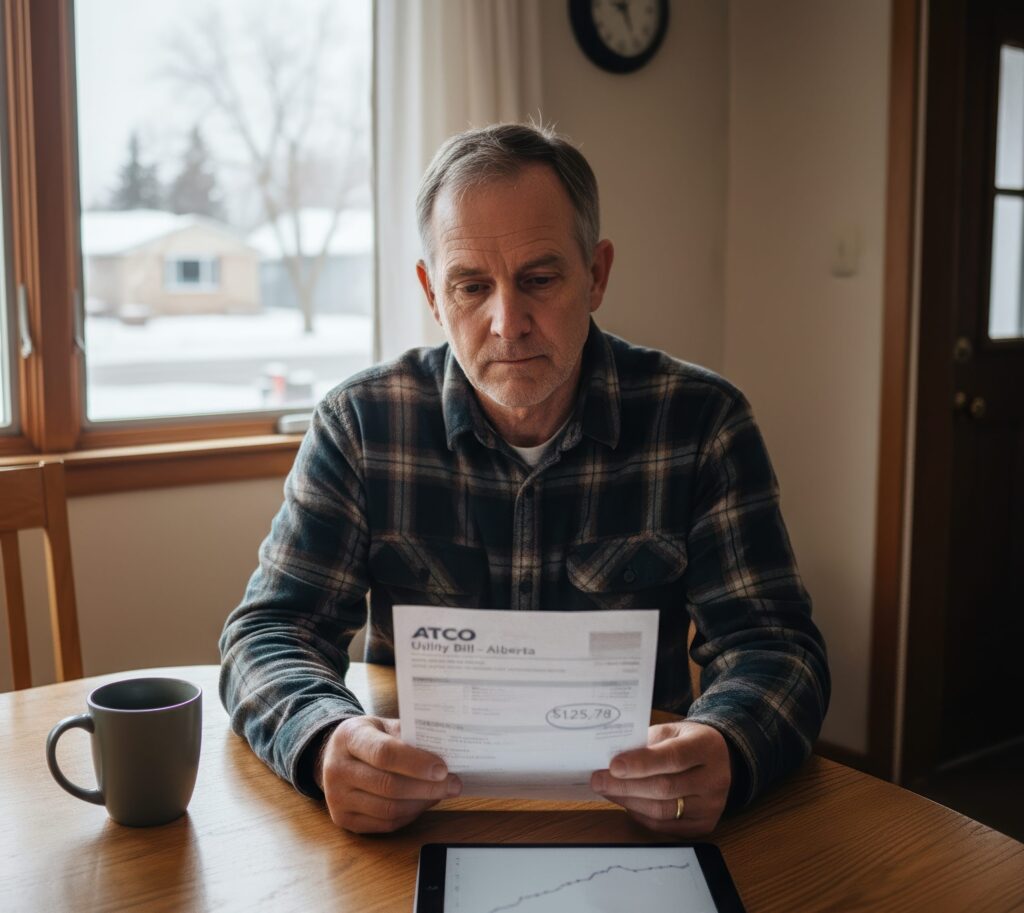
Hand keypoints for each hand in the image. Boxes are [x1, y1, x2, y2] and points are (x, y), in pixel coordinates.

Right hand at [318, 716, 461, 833]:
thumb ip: (408, 735)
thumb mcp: (383, 725)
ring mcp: (337, 798)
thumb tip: (446, 751)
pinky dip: (410, 815)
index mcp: (349, 738)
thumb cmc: (368, 737)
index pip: (384, 754)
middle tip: (453, 784)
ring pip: (389, 809)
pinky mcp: (344, 820)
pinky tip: (423, 802)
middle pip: (388, 786)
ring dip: (422, 803)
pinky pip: (385, 824)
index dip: (416, 763)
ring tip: (442, 793)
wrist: (334, 755)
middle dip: (427, 787)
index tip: (443, 768)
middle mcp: (337, 769)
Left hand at [591, 721, 730, 834]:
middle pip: (664, 788)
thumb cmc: (687, 742)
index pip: (672, 758)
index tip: (613, 766)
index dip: (641, 763)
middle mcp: (714, 779)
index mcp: (705, 747)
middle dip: (626, 786)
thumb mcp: (670, 731)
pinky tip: (627, 803)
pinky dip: (641, 815)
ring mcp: (711, 806)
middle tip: (598, 780)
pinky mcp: (704, 825)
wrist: (721, 760)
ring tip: (607, 791)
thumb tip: (611, 758)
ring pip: (662, 811)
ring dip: (629, 802)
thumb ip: (645, 743)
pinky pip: (665, 826)